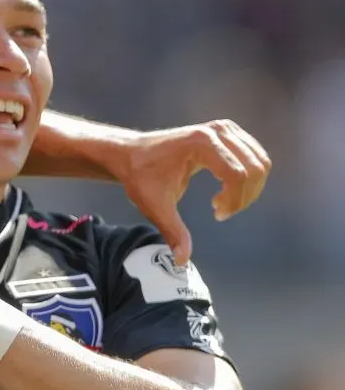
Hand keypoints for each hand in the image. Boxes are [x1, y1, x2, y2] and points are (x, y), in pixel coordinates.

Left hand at [114, 120, 270, 264]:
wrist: (130, 155)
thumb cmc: (141, 178)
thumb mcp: (155, 207)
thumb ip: (173, 232)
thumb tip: (181, 261)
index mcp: (200, 143)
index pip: (238, 174)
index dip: (235, 200)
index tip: (217, 214)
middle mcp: (216, 131)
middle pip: (254, 168)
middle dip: (244, 196)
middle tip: (221, 211)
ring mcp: (223, 128)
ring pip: (259, 163)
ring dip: (248, 188)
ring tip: (221, 201)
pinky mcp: (227, 132)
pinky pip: (255, 156)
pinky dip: (249, 177)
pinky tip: (225, 189)